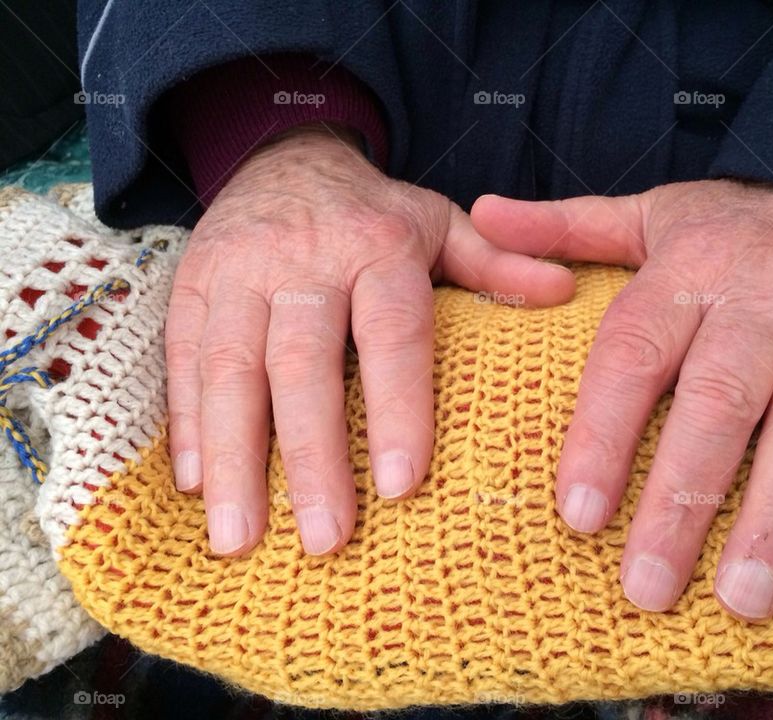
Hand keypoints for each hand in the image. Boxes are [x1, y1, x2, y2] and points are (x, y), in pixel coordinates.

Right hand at [166, 124, 574, 555]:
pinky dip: (188, 423)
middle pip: (303, 364)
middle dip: (312, 455)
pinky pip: (183, 357)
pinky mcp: (191, 285)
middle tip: (326, 538)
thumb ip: (496, 262)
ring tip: (239, 538)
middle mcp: (303, 260)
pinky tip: (195, 484)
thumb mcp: (438, 222)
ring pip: (229, 369)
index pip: (392, 333)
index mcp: (377, 247)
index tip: (403, 485)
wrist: (283, 156)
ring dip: (233, 458)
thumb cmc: (372, 211)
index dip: (397, 407)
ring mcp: (238, 272)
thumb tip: (564, 291)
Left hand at [471, 179, 772, 621]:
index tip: (577, 514)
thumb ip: (567, 229)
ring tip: (744, 598)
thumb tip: (483, 214)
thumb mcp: (648, 215)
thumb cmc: (735, 227)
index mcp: (691, 269)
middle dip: (682, 498)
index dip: (603, 433)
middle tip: (647, 586)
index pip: (635, 353)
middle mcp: (767, 297)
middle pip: (720, 401)